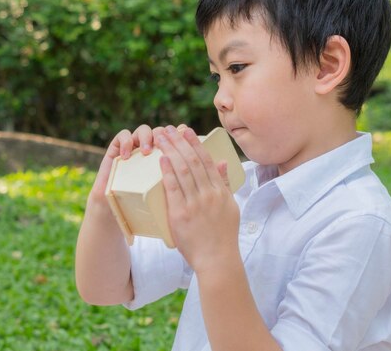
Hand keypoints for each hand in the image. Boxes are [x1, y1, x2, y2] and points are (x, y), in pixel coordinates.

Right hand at [87, 124, 188, 213]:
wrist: (116, 216)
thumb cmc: (144, 213)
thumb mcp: (168, 205)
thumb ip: (184, 194)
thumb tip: (211, 197)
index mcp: (166, 161)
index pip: (177, 141)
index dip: (182, 134)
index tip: (187, 131)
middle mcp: (150, 152)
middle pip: (162, 133)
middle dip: (165, 134)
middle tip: (165, 140)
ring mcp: (133, 150)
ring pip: (143, 130)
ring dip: (146, 136)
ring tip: (146, 150)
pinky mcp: (115, 152)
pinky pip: (121, 137)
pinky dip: (125, 142)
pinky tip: (126, 155)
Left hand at [156, 125, 240, 274]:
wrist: (217, 260)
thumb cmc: (223, 236)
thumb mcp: (230, 207)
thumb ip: (224, 184)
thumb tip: (222, 162)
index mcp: (220, 192)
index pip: (206, 161)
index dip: (195, 144)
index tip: (186, 131)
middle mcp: (208, 194)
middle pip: (192, 162)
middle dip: (179, 142)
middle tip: (168, 129)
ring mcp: (195, 204)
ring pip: (182, 171)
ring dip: (170, 151)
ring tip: (160, 138)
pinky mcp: (181, 214)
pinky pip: (173, 189)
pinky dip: (167, 172)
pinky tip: (161, 160)